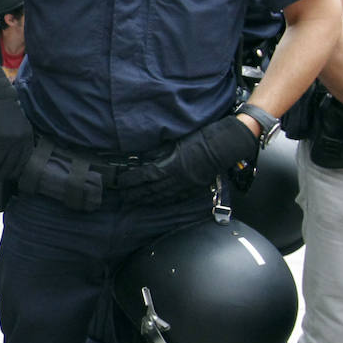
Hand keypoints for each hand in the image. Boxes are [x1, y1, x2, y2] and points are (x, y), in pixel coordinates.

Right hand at [0, 66, 33, 181]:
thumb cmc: (7, 109)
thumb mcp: (20, 124)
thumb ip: (20, 140)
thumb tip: (13, 158)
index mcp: (26, 138)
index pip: (22, 161)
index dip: (15, 170)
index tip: (10, 175)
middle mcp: (16, 141)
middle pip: (8, 165)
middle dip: (1, 174)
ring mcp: (3, 141)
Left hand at [124, 115, 258, 204]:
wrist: (222, 147)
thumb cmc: (199, 140)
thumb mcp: (174, 143)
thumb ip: (158, 152)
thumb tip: (141, 158)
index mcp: (170, 165)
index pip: (145, 176)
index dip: (131, 180)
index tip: (120, 183)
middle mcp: (176, 178)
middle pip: (151, 189)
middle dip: (135, 194)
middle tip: (122, 197)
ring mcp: (185, 185)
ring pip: (162, 196)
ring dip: (146, 199)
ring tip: (134, 201)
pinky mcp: (193, 188)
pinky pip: (175, 198)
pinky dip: (163, 201)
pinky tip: (155, 203)